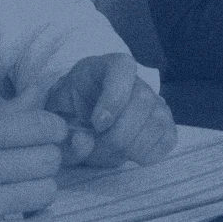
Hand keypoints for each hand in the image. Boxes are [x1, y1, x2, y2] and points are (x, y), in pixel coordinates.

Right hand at [0, 88, 66, 221]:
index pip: (43, 125)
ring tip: (17, 189)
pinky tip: (19, 215)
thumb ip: (1, 113)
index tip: (41, 134)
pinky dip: (36, 221)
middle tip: (24, 163)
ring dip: (38, 191)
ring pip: (45, 193)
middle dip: (44, 159)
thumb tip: (44, 88)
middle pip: (49, 160)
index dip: (51, 128)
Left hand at [43, 53, 177, 166]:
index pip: (122, 68)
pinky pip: (168, 137)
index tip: (97, 124)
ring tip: (111, 152)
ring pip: (158, 120)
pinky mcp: (165, 122)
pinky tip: (130, 154)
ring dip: (133, 146)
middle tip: (99, 146)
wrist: (80, 119)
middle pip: (142, 99)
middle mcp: (135, 80)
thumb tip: (85, 141)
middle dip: (119, 133)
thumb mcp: (54, 122)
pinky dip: (149, 152)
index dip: (113, 97)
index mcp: (104, 67)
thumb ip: (63, 135)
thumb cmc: (68, 114)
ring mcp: (154, 100)